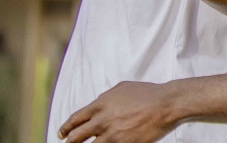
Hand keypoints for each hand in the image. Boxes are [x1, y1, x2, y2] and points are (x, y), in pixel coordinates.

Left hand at [58, 81, 178, 142]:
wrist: (164, 104)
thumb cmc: (146, 93)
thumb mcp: (121, 88)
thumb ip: (105, 98)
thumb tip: (97, 104)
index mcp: (100, 105)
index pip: (75, 120)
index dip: (65, 128)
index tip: (62, 133)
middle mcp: (102, 121)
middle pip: (76, 137)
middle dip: (69, 142)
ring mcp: (112, 136)